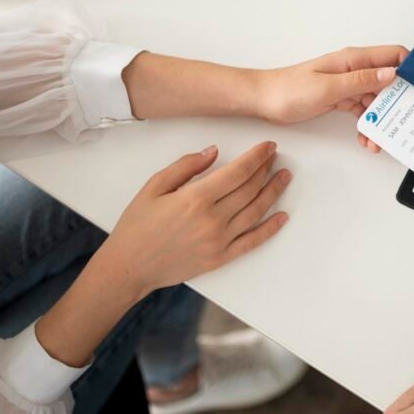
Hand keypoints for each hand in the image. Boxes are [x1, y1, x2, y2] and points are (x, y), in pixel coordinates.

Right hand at [98, 141, 290, 298]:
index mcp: (196, 199)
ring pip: (255, 212)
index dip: (257, 157)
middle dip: (266, 170)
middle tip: (275, 157)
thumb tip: (214, 152)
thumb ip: (186, 166)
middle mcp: (212, 220)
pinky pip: (252, 242)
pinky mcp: (220, 259)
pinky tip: (282, 216)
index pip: (238, 172)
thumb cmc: (137, 225)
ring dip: (273, 192)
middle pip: (250, 189)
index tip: (268, 146)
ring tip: (284, 177)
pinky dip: (270, 229)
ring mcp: (219, 241)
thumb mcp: (154, 186)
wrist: (129, 266)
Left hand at [256, 45, 408, 124]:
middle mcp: (355, 70)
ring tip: (379, 141)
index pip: (393, 55)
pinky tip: (366, 139)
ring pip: (377, 101)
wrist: (264, 100)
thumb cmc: (289, 89)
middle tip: (402, 124)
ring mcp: (348, 85)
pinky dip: (367, 125)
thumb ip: (361, 81)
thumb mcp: (328, 87)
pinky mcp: (341, 99)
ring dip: (382, 120)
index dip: (411, 69)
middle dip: (398, 103)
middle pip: (390, 82)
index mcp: (354, 59)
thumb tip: (392, 74)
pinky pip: (362, 111)